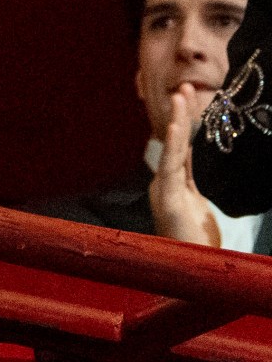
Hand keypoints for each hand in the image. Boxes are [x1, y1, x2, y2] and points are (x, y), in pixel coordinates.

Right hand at [150, 82, 223, 246]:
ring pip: (171, 150)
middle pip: (174, 144)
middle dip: (178, 115)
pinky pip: (171, 167)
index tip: (186, 99)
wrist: (189, 274)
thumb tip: (192, 155)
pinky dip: (174, 145)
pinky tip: (178, 128)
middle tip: (182, 86)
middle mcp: (164, 185)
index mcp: (172, 186)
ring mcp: (164, 191)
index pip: (180, 149)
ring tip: (179, 96)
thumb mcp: (197, 206)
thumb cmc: (195, 246)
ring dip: (177, 122)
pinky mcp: (169, 199)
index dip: (183, 124)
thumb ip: (191, 181)